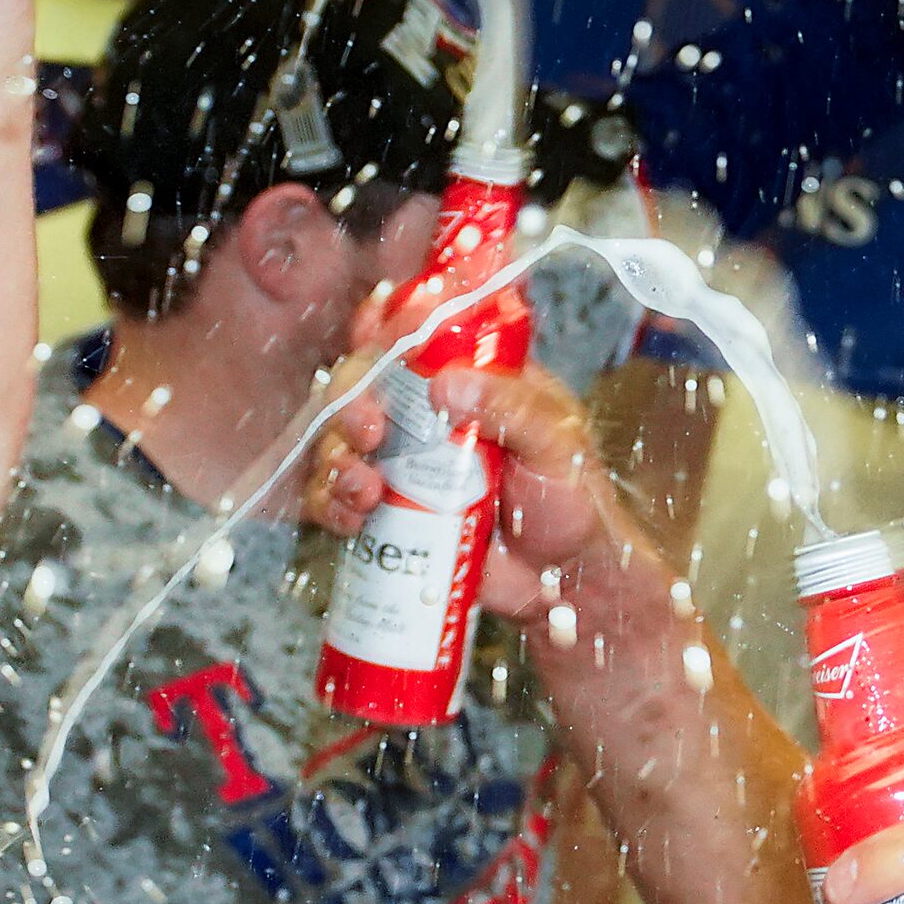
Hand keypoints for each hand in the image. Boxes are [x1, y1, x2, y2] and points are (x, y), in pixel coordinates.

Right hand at [310, 361, 638, 621]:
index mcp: (474, 377)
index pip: (420, 332)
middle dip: (351, 400)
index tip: (373, 330)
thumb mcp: (557, 443)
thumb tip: (445, 383)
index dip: (387, 323)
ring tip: (366, 489)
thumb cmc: (574, 500)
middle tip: (369, 430)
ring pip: (339, 439)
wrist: (565, 580)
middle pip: (363, 382)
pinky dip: (330, 503)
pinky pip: (336, 496)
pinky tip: (353, 518)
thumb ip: (510, 407)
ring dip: (336, 458)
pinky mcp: (390, 510)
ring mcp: (404, 461)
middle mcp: (429, 412)